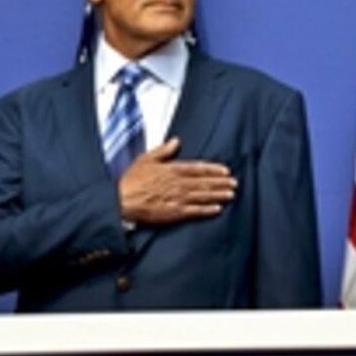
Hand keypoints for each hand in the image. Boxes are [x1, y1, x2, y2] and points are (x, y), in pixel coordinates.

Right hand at [118, 138, 237, 224]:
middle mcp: (179, 184)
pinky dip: (207, 210)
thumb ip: (164, 150)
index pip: (199, 169)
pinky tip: (217, 209)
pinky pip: (195, 212)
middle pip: (205, 183)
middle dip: (221, 183)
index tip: (226, 171)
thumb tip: (176, 141)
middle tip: (234, 183)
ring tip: (231, 194)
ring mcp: (178, 199)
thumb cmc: (130, 181)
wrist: (120, 202)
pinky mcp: (174, 213)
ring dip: (219, 195)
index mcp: (173, 170)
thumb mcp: (146, 159)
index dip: (214, 170)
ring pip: (203, 196)